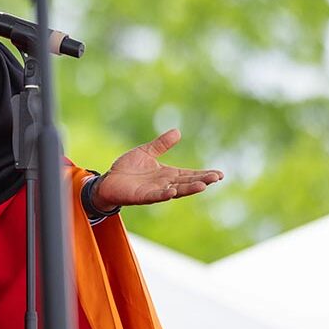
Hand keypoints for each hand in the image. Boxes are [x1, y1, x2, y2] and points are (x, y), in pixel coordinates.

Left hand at [93, 129, 223, 210]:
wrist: (108, 180)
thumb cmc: (127, 168)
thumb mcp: (146, 152)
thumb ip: (161, 144)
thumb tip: (177, 132)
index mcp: (167, 174)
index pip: (189, 175)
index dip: (203, 174)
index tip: (219, 174)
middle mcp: (164, 184)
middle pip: (187, 183)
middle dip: (201, 180)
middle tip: (216, 178)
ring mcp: (154, 191)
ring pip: (175, 191)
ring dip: (188, 189)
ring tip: (203, 186)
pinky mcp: (142, 196)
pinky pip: (155, 196)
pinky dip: (163, 194)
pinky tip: (172, 192)